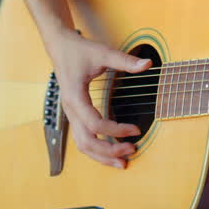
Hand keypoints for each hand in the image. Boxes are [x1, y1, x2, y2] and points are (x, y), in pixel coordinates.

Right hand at [42, 27, 150, 168]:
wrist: (60, 46)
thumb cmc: (79, 50)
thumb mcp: (103, 53)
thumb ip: (125, 61)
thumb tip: (148, 64)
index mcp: (75, 97)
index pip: (95, 123)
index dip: (116, 130)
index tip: (136, 129)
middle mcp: (70, 110)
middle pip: (86, 142)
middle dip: (109, 151)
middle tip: (132, 150)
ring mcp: (70, 114)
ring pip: (82, 145)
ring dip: (102, 157)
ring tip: (123, 162)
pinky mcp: (74, 115)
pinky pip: (82, 139)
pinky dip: (97, 150)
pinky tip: (111, 153)